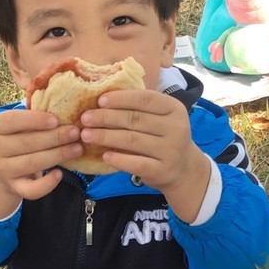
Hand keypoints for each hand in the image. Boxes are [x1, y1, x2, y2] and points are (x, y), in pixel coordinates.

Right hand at [0, 108, 84, 218]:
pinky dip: (46, 184)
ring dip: (58, 155)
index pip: (14, 121)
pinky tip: (60, 174)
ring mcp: (4, 170)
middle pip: (28, 143)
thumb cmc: (18, 137)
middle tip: (76, 132)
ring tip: (78, 148)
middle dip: (55, 138)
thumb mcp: (19, 123)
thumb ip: (34, 115)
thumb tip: (64, 101)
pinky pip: (31, 190)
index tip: (57, 119)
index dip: (36, 120)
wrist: (2, 169)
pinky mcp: (14, 187)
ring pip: (33, 164)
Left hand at [79, 89, 210, 220]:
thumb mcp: (160, 118)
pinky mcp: (163, 170)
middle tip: (85, 118)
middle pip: (135, 119)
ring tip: (86, 135)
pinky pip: (136, 163)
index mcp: (174, 108)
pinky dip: (118, 159)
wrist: (183, 170)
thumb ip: (140, 108)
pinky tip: (104, 156)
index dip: (120, 99)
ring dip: (106, 137)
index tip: (99, 100)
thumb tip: (102, 98)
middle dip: (106, 118)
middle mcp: (176, 128)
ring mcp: (171, 150)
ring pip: (132, 140)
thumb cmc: (164, 138)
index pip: (145, 99)